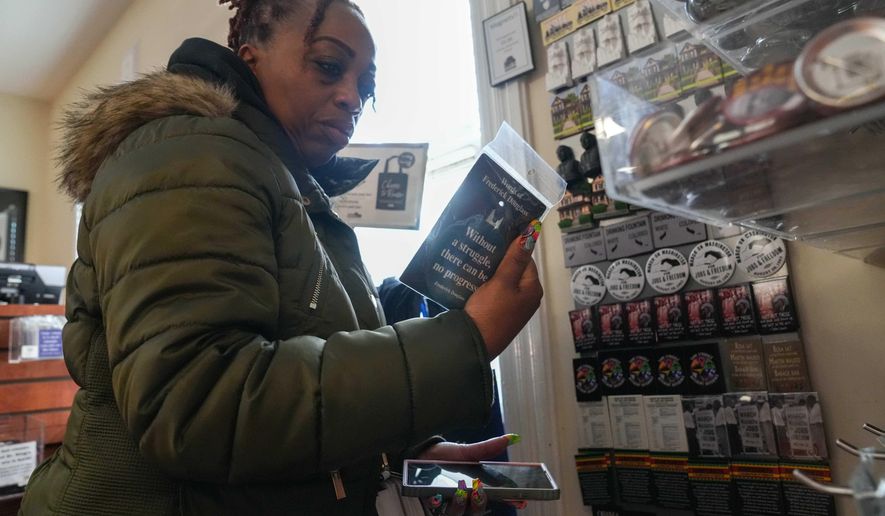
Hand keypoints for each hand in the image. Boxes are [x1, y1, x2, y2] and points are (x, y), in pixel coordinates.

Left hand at [418, 435, 523, 514]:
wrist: (419, 453)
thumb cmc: (445, 456)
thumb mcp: (467, 451)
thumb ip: (488, 448)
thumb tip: (512, 437)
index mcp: (476, 490)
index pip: (496, 499)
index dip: (510, 500)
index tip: (519, 499)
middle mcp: (464, 501)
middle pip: (477, 512)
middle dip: (480, 504)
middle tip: (479, 492)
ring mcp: (447, 504)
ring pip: (458, 515)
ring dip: (459, 506)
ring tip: (458, 492)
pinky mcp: (432, 504)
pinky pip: (436, 510)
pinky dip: (438, 503)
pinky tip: (437, 495)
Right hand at [465, 221, 542, 358]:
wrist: (473, 343)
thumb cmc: (490, 311)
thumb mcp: (502, 282)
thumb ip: (515, 258)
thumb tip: (532, 234)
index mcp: (533, 289)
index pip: (526, 259)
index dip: (511, 249)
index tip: (493, 241)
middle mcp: (527, 298)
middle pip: (516, 270)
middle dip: (500, 260)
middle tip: (481, 249)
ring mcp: (514, 307)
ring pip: (504, 281)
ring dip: (491, 272)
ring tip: (475, 261)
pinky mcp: (501, 314)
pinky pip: (497, 292)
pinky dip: (487, 285)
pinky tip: (474, 279)